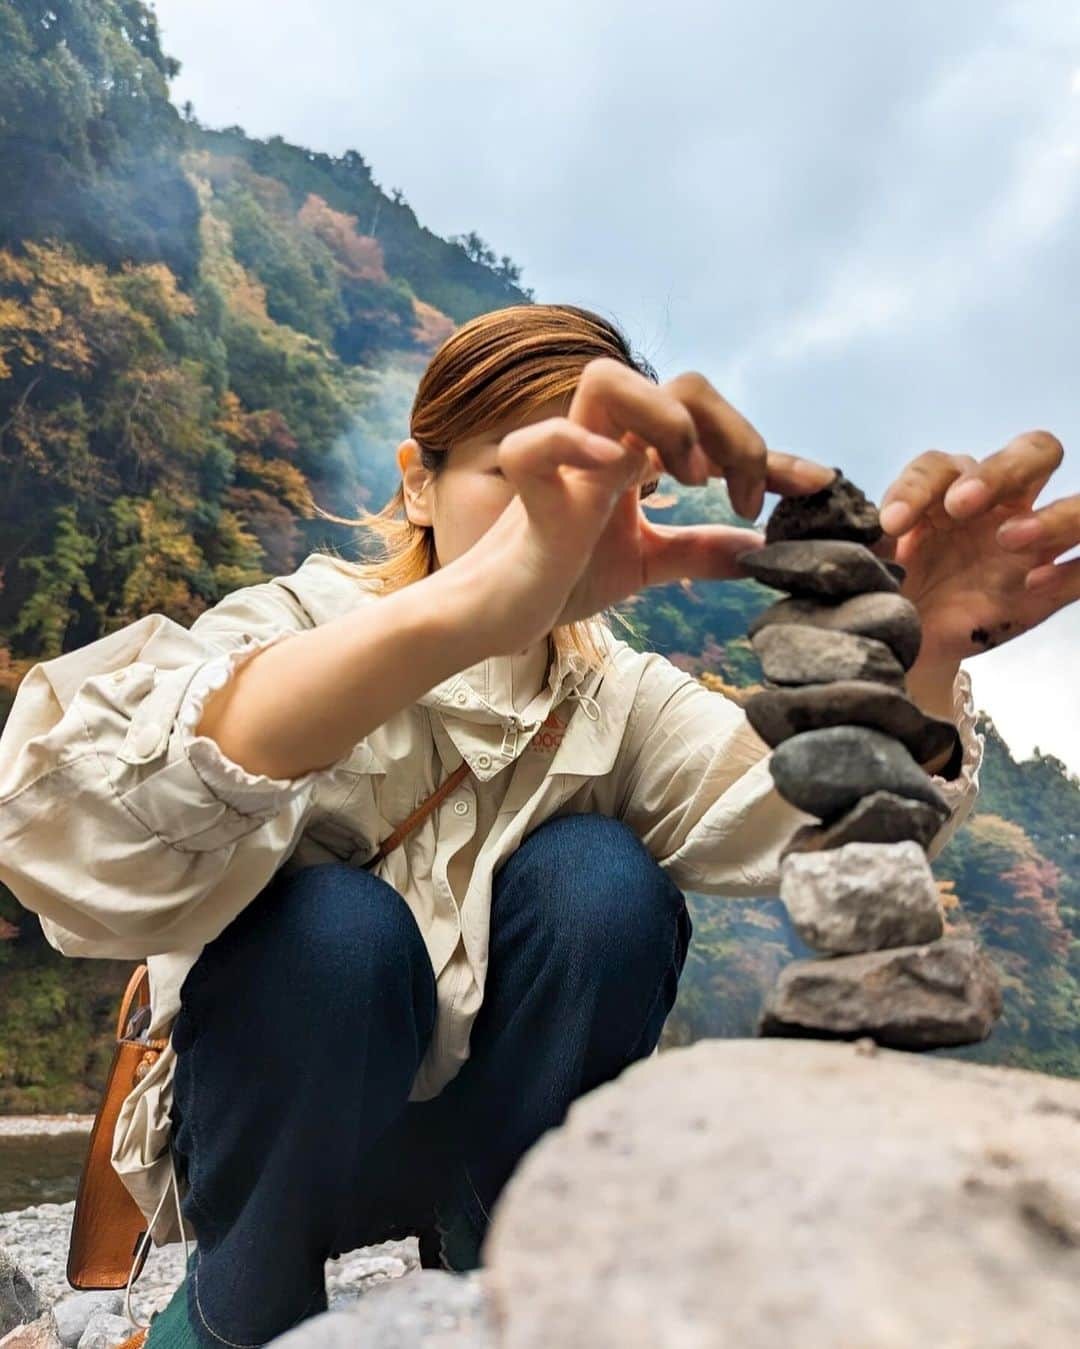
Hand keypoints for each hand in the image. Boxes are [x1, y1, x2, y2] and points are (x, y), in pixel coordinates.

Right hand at [453, 358, 833, 655]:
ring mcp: (564, 461)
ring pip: (607, 379)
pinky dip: (575, 443)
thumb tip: (761, 553)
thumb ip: (701, 551)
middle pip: (678, 384)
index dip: (774, 453)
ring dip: (666, 420)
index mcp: (634, 453)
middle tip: (743, 497)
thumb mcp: (647, 562)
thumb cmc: (560, 575)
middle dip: (731, 432)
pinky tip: (619, 472)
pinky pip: (539, 441)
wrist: (496, 616)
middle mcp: (603, 443)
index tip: (818, 487)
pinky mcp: (528, 492)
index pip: (713, 426)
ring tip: (690, 479)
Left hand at [875, 431, 1076, 666]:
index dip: (918, 485)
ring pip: (1077, 503)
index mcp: (951, 489)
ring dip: (1052, 515)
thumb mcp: (867, 565)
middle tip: (960, 506)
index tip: (891, 522)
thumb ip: (856, 539)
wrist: (902, 649)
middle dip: (999, 472)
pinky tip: (1034, 582)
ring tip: (1010, 541)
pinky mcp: (1052, 587)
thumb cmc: (887, 592)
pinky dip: (1071, 567)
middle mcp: (1001, 505)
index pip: (944, 465)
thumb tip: (820, 523)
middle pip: (1032, 452)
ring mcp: (1034, 542)